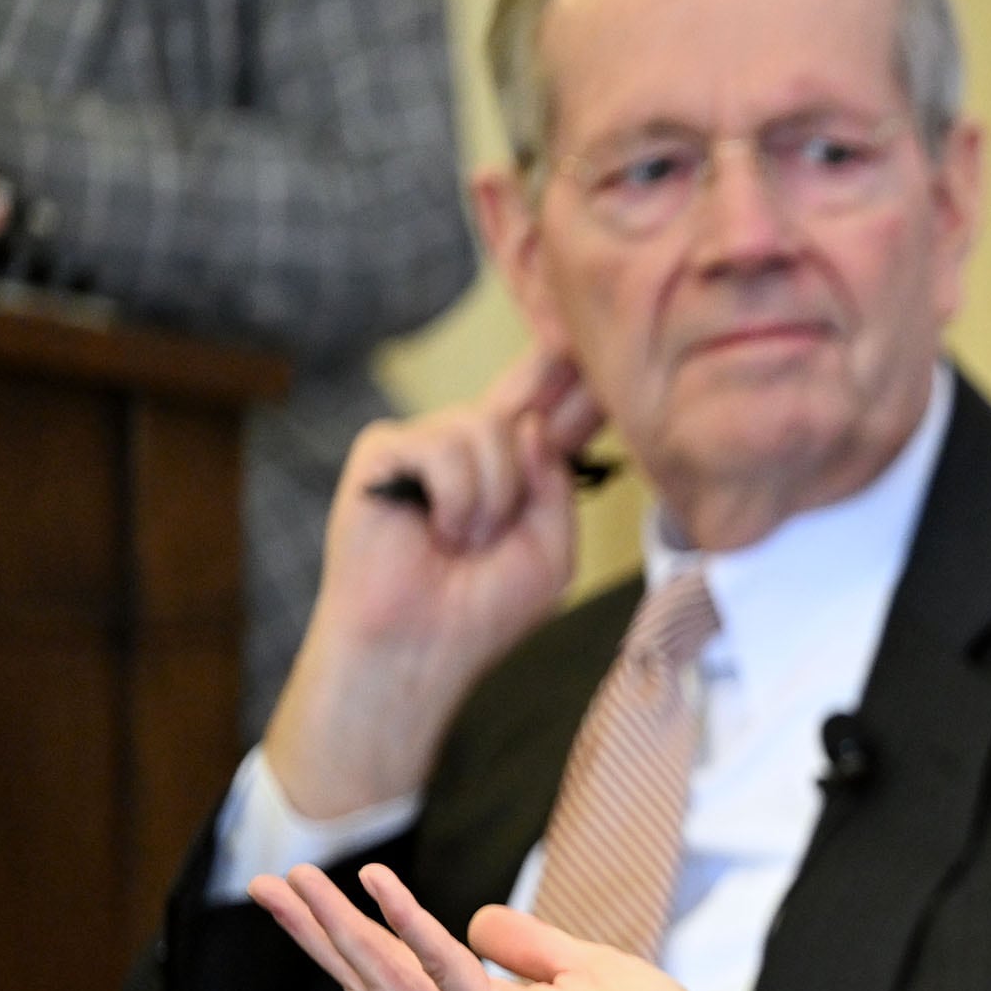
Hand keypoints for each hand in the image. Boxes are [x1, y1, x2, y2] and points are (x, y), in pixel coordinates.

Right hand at [249, 861, 726, 990]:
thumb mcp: (576, 967)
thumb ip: (522, 946)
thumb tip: (476, 918)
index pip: (393, 975)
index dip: (344, 935)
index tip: (303, 891)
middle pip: (370, 980)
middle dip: (315, 932)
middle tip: (266, 883)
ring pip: (390, 980)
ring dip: (341, 927)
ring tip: (300, 880)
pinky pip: (450, 973)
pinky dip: (414, 928)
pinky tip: (382, 889)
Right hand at [265, 350, 603, 817]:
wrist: (419, 647)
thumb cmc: (482, 610)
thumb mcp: (550, 550)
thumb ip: (556, 487)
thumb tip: (535, 425)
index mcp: (516, 473)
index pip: (555, 415)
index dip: (580, 381)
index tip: (607, 344)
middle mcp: (473, 449)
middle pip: (521, 391)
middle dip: (553, 370)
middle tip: (570, 344)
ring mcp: (427, 444)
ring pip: (486, 428)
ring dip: (494, 497)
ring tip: (468, 542)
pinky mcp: (384, 450)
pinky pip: (442, 445)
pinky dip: (456, 498)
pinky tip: (439, 532)